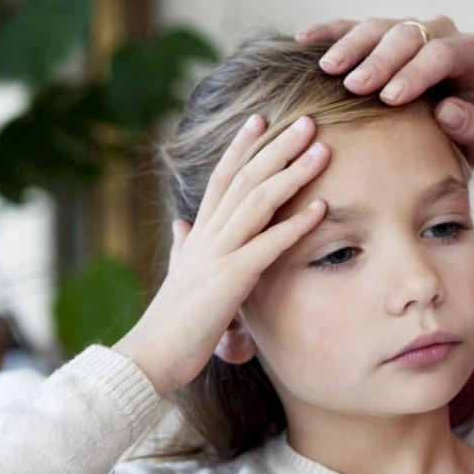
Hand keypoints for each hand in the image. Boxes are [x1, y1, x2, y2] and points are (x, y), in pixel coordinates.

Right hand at [113, 115, 328, 395]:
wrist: (151, 355)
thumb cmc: (172, 321)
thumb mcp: (180, 275)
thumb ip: (184, 246)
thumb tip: (180, 222)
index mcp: (199, 233)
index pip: (222, 178)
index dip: (242, 147)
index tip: (262, 118)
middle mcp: (207, 235)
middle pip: (245, 178)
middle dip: (277, 147)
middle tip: (307, 121)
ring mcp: (218, 254)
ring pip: (258, 201)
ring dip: (292, 173)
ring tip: (321, 150)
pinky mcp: (230, 279)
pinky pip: (268, 244)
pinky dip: (296, 224)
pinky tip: (322, 207)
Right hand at [296, 16, 473, 163]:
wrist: (451, 135)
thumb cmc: (469, 140)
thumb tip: (449, 110)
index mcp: (471, 55)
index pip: (444, 54)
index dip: (416, 73)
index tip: (391, 98)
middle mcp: (440, 33)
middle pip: (408, 34)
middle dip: (381, 60)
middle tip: (356, 87)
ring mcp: (407, 29)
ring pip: (377, 26)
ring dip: (351, 46)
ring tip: (328, 69)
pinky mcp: (378, 35)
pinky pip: (350, 26)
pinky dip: (328, 32)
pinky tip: (304, 38)